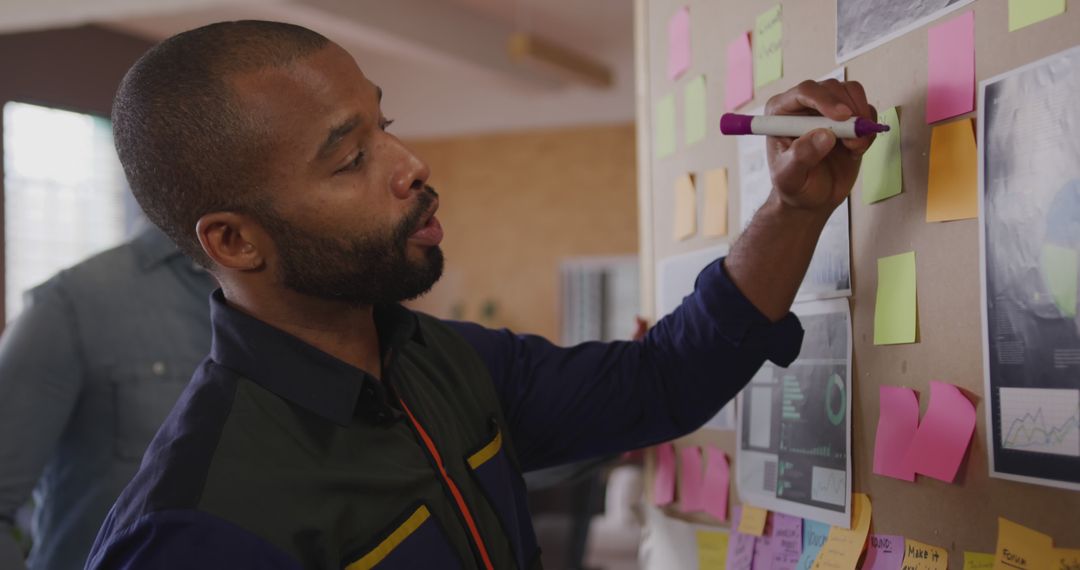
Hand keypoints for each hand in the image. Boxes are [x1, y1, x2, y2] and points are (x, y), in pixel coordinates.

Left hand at [765, 79, 877, 212]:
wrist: (812, 198)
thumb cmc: (795, 186)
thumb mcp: (790, 177)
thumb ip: (802, 156)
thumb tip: (825, 135)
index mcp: (781, 112)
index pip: (805, 92)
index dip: (825, 100)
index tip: (843, 117)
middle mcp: (804, 105)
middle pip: (833, 88)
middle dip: (849, 112)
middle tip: (853, 142)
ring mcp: (828, 110)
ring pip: (853, 94)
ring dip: (861, 120)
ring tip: (854, 148)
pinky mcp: (849, 119)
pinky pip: (866, 110)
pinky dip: (868, 128)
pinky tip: (857, 150)